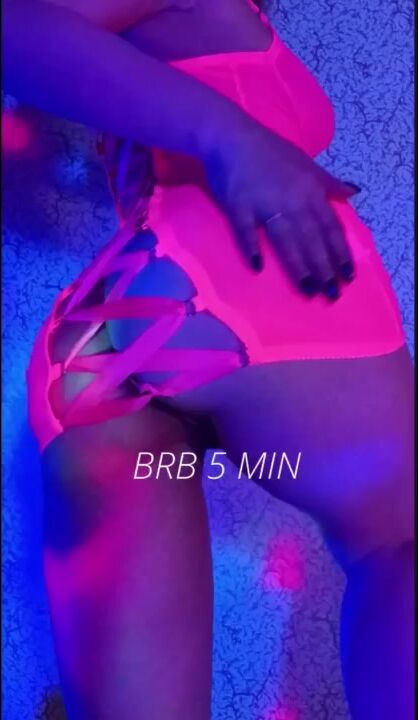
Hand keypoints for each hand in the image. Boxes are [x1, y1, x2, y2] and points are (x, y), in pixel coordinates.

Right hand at [204, 119, 356, 299]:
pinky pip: (245, 231)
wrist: (230, 136)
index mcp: (309, 190)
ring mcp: (264, 204)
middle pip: (312, 239)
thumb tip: (353, 192)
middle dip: (324, 267)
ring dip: (298, 266)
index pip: (330, 226)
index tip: (348, 276)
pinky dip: (251, 247)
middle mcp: (292, 200)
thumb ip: (328, 182)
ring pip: (286, 240)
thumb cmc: (269, 151)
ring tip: (308, 290)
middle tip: (331, 294)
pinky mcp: (238, 206)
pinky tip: (257, 267)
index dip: (340, 252)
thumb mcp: (306, 162)